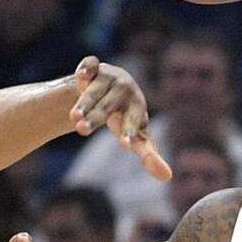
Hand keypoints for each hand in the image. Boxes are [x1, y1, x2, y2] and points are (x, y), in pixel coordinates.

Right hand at [70, 56, 171, 180]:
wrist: (111, 88)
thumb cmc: (125, 116)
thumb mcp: (137, 135)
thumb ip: (149, 155)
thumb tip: (167, 177)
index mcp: (137, 107)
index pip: (134, 120)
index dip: (130, 131)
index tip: (126, 145)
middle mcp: (124, 90)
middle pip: (108, 106)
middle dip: (95, 118)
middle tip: (82, 130)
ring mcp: (109, 76)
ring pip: (95, 90)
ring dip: (84, 102)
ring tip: (74, 117)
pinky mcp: (94, 67)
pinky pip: (90, 64)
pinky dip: (86, 68)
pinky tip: (81, 75)